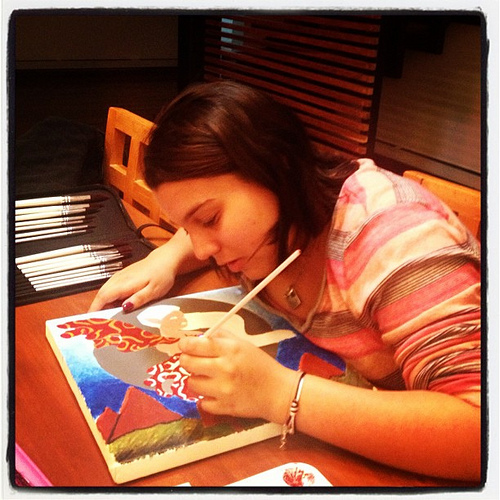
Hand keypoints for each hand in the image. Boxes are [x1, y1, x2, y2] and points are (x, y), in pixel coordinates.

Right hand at [88, 228, 199, 311]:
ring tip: (103, 318)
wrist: (166, 260)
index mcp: (125, 283)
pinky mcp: (123, 276)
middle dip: (96, 309)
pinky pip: (111, 288)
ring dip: (101, 304)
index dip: (95, 309)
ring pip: (105, 291)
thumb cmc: (162, 275)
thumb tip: (124, 308)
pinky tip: (113, 306)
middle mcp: (119, 279)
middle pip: (101, 295)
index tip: (90, 321)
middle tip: (96, 324)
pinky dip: (108, 298)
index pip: (103, 296)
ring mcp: (120, 276)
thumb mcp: (154, 290)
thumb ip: (139, 299)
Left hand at [178, 330, 296, 422]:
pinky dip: (206, 398)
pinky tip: (215, 393)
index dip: (185, 345)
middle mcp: (224, 369)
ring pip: (191, 383)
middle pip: (188, 363)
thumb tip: (200, 336)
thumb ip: (221, 337)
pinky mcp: (224, 408)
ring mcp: (223, 390)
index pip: (196, 345)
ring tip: (207, 378)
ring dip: (196, 379)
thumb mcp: (244, 344)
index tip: (184, 345)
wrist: (278, 392)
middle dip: (187, 360)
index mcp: (230, 350)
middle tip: (192, 361)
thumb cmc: (261, 365)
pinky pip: (202, 402)